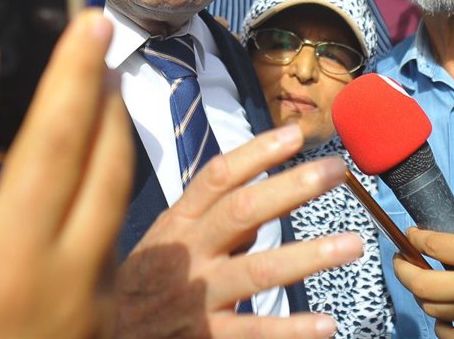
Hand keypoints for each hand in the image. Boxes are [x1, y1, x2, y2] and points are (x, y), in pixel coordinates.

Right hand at [0, 11, 132, 338]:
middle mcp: (9, 264)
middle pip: (49, 143)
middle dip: (72, 71)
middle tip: (88, 18)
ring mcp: (69, 284)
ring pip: (106, 174)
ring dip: (111, 112)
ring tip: (106, 68)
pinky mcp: (104, 304)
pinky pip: (117, 218)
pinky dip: (116, 167)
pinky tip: (112, 139)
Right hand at [116, 123, 361, 337]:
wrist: (101, 335)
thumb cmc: (141, 284)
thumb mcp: (166, 242)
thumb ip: (210, 222)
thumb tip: (263, 205)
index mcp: (177, 224)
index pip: (216, 177)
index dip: (256, 153)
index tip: (296, 134)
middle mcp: (187, 254)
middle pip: (241, 212)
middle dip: (291, 187)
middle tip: (336, 171)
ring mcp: (196, 296)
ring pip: (256, 270)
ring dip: (308, 255)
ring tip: (353, 243)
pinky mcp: (204, 337)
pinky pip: (251, 332)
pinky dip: (290, 329)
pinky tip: (326, 325)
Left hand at [392, 206, 453, 337]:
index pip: (432, 245)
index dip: (414, 235)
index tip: (411, 231)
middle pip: (420, 283)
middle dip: (402, 267)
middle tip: (402, 256)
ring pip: (431, 309)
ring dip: (420, 292)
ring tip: (423, 278)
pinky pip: (452, 338)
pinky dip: (440, 326)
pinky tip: (444, 311)